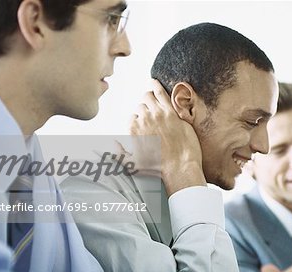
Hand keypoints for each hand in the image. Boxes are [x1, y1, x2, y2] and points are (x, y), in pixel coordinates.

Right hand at [129, 80, 205, 195]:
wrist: (179, 167)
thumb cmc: (158, 169)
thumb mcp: (132, 165)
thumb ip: (119, 154)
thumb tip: (112, 144)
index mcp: (133, 129)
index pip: (132, 117)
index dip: (138, 120)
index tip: (144, 124)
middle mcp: (143, 119)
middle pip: (140, 106)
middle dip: (144, 108)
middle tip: (151, 112)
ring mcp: (157, 113)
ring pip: (148, 96)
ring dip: (149, 97)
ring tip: (152, 97)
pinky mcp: (171, 111)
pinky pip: (161, 92)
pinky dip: (156, 85)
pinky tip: (154, 82)